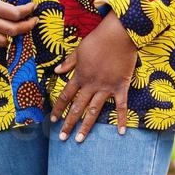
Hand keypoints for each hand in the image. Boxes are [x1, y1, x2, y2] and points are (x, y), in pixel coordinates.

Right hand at [0, 0, 37, 48]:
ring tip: (20, 26)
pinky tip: (7, 32)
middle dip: (28, 26)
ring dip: (15, 35)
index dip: (27, 10)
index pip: (15, 14)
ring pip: (4, 41)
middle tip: (34, 19)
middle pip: (13, 30)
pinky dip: (3, 41)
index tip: (33, 5)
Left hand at [49, 11, 136, 141]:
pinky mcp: (120, 87)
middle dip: (68, 123)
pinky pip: (121, 106)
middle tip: (62, 138)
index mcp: (80, 76)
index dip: (58, 108)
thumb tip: (56, 71)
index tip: (53, 120)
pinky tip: (121, 132)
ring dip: (86, 126)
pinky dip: (121, 119)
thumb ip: (68, 62)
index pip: (65, 96)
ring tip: (79, 139)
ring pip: (94, 111)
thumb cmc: (98, 39)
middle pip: (77, 107)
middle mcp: (91, 84)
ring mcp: (106, 87)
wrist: (118, 34)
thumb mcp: (79, 50)